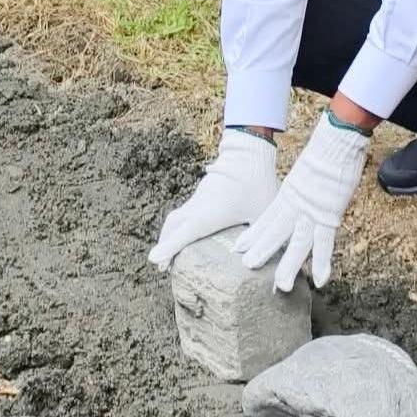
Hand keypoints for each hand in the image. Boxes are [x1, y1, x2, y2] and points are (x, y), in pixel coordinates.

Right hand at [148, 130, 278, 271]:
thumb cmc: (257, 182)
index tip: (154, 260)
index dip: (168, 248)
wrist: (249, 149)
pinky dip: (180, 224)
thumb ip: (259, 239)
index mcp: (208, 214)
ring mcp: (199, 198)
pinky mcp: (203, 191)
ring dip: (171, 234)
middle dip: (165, 246)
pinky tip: (191, 233)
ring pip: (177, 217)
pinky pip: (185, 211)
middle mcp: (198, 206)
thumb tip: (255, 262)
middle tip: (164, 266)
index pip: (183, 234)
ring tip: (173, 254)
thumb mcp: (262, 213)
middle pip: (172, 227)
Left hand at [235, 111, 368, 292]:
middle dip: (262, 250)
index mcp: (288, 194)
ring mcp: (311, 211)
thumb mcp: (306, 173)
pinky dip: (323, 262)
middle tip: (247, 267)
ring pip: (297, 242)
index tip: (238, 247)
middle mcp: (295, 205)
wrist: (336, 143)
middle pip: (275, 231)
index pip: (267, 217)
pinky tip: (320, 281)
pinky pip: (325, 243)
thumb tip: (302, 195)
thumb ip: (302, 188)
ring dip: (289, 265)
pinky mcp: (329, 215)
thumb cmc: (326, 153)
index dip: (253, 233)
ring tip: (281, 286)